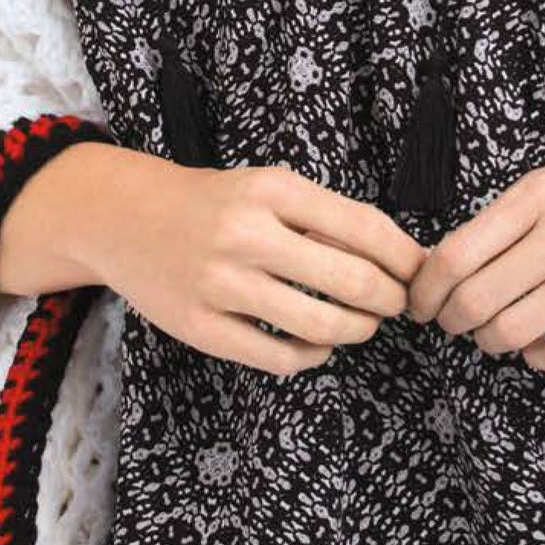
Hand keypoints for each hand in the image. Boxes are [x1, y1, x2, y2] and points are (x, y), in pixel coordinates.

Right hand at [61, 151, 428, 378]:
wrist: (124, 218)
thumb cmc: (214, 204)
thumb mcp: (268, 187)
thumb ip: (326, 216)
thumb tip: (401, 256)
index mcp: (272, 190)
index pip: (366, 228)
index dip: (406, 258)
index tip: (420, 272)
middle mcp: (247, 235)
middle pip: (353, 281)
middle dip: (391, 300)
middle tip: (398, 305)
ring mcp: (220, 284)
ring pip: (321, 325)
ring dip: (358, 330)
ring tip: (363, 324)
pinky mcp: (200, 328)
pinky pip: (279, 357)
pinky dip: (314, 356)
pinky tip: (319, 345)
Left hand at [403, 120, 544, 374]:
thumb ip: (508, 217)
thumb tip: (445, 266)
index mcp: (539, 194)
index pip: (453, 256)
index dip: (425, 291)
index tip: (422, 304)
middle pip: (475, 301)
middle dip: (451, 322)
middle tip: (453, 324)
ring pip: (513, 333)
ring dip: (490, 343)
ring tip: (494, 335)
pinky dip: (538, 359)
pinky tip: (537, 347)